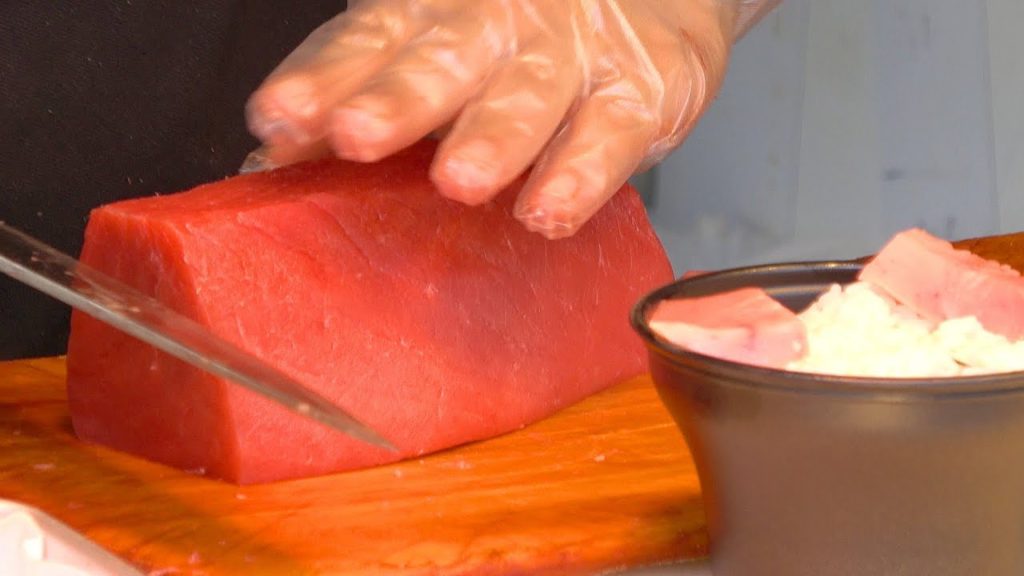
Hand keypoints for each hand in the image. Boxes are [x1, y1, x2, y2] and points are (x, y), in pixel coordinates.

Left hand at [247, 0, 777, 238]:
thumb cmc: (521, 38)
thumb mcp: (432, 49)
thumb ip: (357, 97)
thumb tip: (270, 159)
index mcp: (431, 13)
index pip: (368, 42)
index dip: (324, 78)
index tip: (280, 119)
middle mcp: (497, 23)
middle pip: (441, 61)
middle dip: (397, 100)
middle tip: (357, 135)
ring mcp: (570, 53)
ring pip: (526, 95)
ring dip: (492, 136)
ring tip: (460, 179)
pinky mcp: (641, 87)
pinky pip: (611, 134)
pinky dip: (581, 173)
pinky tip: (549, 210)